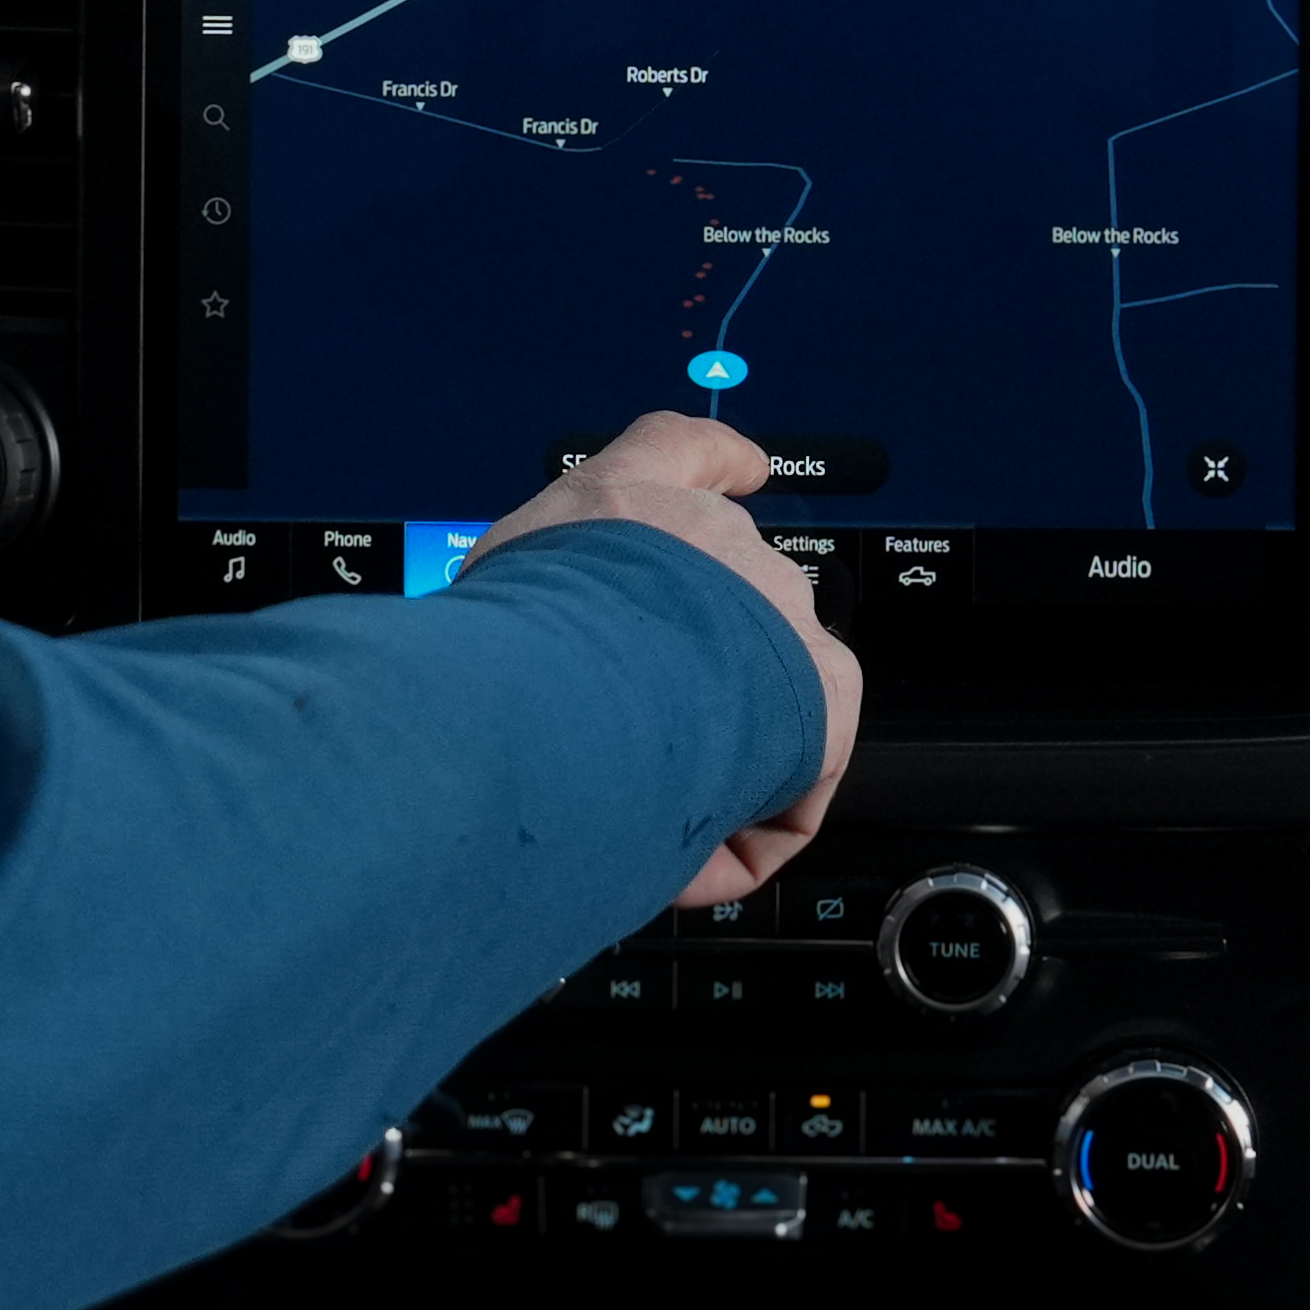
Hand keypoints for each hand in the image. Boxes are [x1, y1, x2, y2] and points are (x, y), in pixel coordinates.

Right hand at [478, 411, 862, 907]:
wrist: (570, 686)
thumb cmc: (512, 637)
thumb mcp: (487, 591)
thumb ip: (526, 604)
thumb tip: (510, 661)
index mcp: (626, 499)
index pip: (684, 451)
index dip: (717, 463)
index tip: (746, 469)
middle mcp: (716, 541)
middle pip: (726, 602)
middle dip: (685, 680)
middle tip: (621, 749)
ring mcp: (776, 612)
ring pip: (756, 703)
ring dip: (708, 763)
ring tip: (639, 819)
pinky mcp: (822, 694)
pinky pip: (794, 782)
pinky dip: (742, 833)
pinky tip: (685, 858)